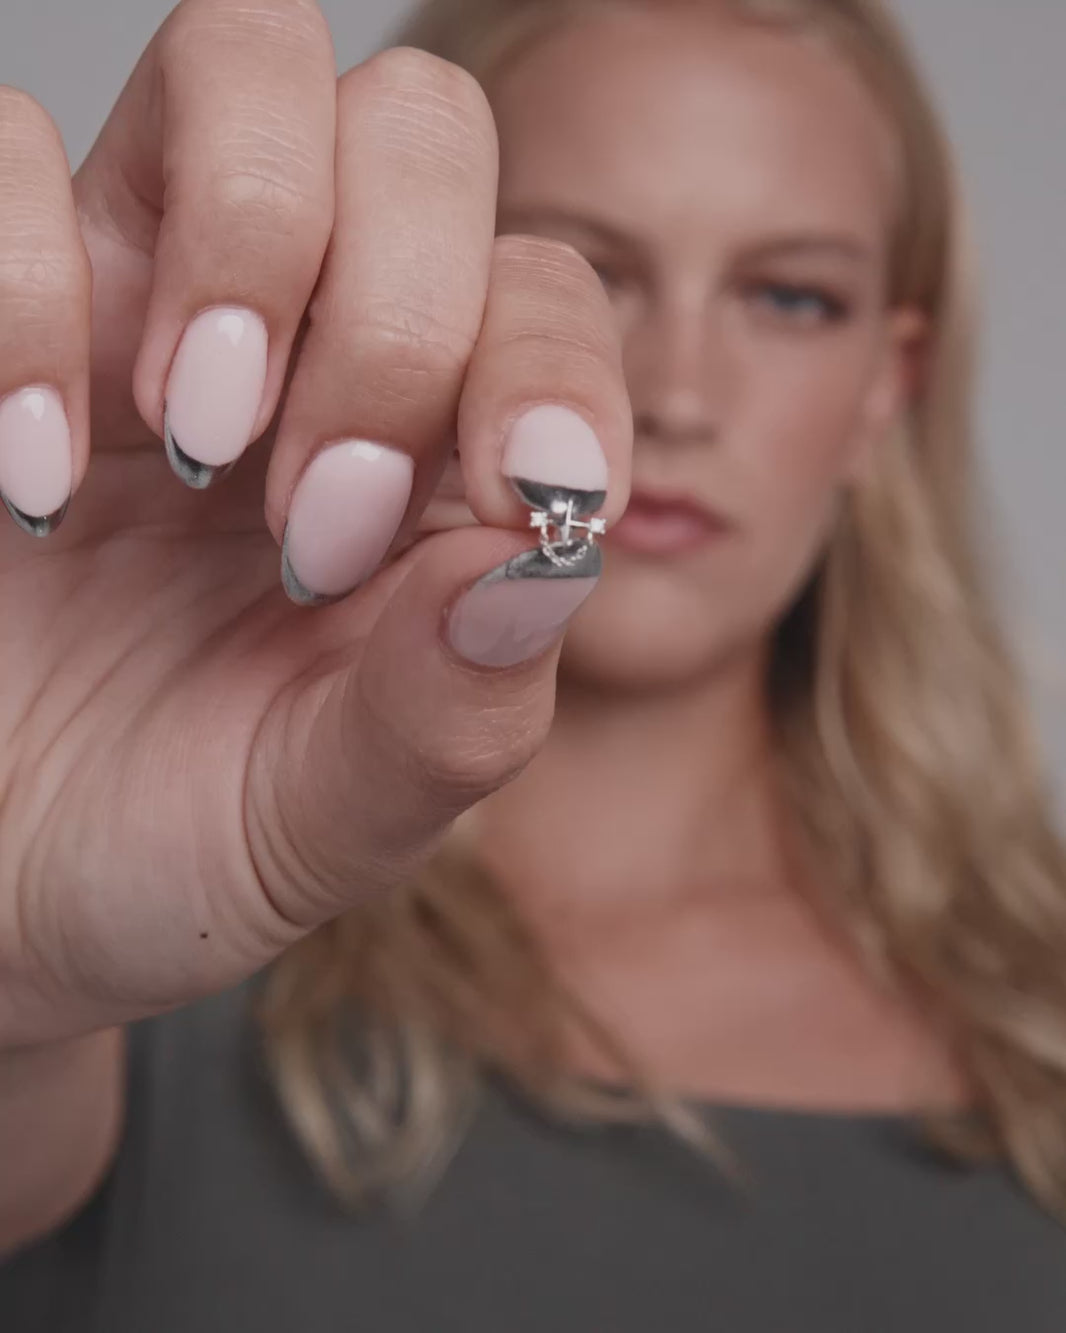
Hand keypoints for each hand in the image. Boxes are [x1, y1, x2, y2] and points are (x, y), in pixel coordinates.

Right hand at [0, 0, 630, 1044]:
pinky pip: (9, 151)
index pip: (545, 292)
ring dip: (256, 241)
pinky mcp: (0, 314)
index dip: (547, 370)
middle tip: (317, 517)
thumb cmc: (182, 842)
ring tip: (194, 441)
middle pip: (419, 127)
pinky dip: (27, 289)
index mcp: (435, 459)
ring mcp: (148, 303)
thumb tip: (544, 561)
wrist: (8, 884)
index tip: (511, 500)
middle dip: (393, 314)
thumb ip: (456, 710)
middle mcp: (311, 346)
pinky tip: (31, 472)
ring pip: (246, 61)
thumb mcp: (338, 817)